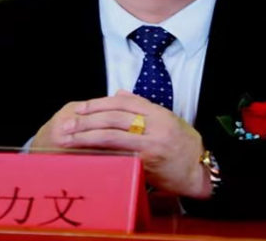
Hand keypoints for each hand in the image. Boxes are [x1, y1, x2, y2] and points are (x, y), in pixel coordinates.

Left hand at [31, 90, 211, 198]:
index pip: (123, 103)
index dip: (99, 104)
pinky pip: (118, 155)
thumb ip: (142, 106)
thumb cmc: (183, 144)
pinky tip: (84, 153)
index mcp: (158, 112)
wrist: (198, 170)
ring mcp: (150, 145)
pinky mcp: (146, 163)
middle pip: (114, 117)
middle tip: (67, 122)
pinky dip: (99, 153)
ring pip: (112, 136)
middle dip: (87, 119)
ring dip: (86, 136)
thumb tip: (118, 94)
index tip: (80, 107)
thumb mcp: (167, 118)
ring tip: (69, 137)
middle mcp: (154, 126)